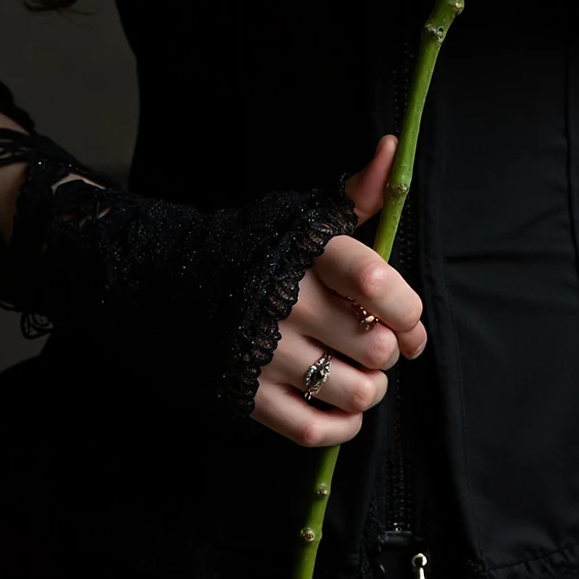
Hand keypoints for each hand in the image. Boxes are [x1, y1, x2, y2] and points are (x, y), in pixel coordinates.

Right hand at [252, 136, 426, 447]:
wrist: (171, 280)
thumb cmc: (256, 248)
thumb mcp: (306, 215)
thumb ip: (360, 192)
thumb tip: (395, 148)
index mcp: (310, 255)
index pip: (377, 282)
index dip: (407, 309)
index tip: (405, 317)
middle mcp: (289, 304)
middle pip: (376, 347)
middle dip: (387, 350)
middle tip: (373, 342)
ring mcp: (267, 353)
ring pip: (355, 392)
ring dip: (370, 389)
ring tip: (359, 373)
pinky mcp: (249, 395)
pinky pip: (314, 430)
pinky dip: (343, 425)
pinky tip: (343, 407)